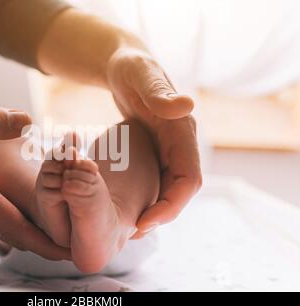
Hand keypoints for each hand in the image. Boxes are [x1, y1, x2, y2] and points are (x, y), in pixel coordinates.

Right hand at [0, 99, 69, 259]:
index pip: (12, 225)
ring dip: (36, 234)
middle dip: (48, 245)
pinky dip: (20, 222)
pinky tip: (35, 214)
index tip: (71, 251)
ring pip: (7, 228)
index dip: (44, 241)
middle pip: (15, 234)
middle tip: (80, 248)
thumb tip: (28, 122)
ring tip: (67, 231)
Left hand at [106, 48, 201, 235]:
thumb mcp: (141, 75)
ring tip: (129, 228)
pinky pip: (156, 179)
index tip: (146, 223)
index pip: (188, 178)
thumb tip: (187, 106)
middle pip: (180, 189)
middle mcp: (180, 142)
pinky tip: (126, 206)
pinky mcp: (156, 149)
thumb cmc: (131, 67)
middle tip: (133, 233)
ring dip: (154, 209)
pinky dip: (145, 196)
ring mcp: (169, 146)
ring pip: (169, 187)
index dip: (172, 204)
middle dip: (162, 214)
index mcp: (182, 130)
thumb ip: (160, 93)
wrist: (123, 65)